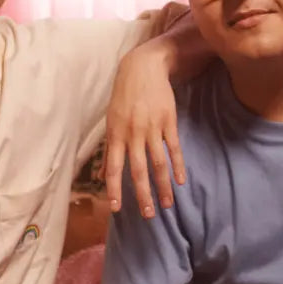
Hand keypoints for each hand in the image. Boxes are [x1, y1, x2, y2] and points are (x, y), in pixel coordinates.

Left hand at [103, 44, 185, 217]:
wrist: (144, 67)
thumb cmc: (124, 95)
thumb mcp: (111, 120)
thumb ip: (109, 149)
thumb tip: (102, 175)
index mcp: (116, 134)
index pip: (113, 167)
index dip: (114, 189)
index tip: (116, 209)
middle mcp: (133, 133)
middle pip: (138, 170)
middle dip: (142, 195)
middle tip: (148, 215)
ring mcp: (152, 128)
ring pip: (158, 163)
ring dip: (163, 186)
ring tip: (167, 205)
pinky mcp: (168, 122)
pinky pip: (174, 148)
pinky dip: (178, 166)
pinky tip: (180, 181)